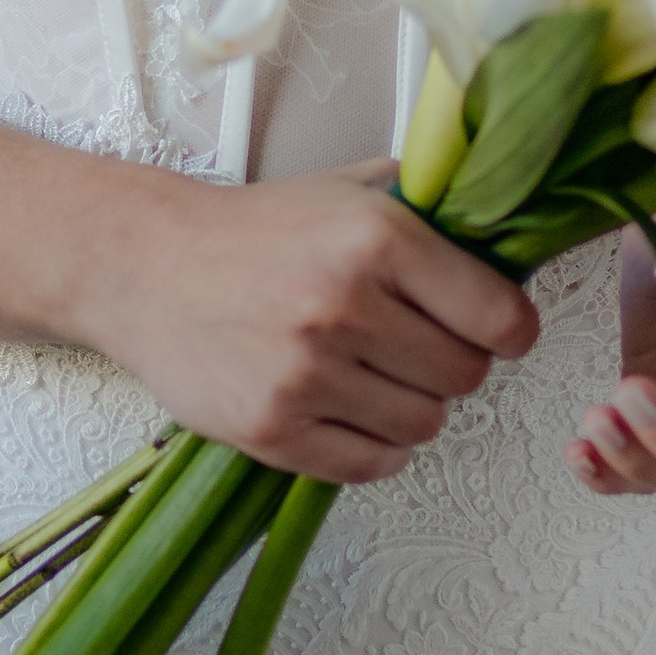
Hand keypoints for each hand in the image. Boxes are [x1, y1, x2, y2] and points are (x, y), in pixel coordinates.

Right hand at [98, 159, 538, 485]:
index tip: (498, 329)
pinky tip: (353, 409)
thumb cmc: (252, 230)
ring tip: (374, 373)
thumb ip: (430, 207)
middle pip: (467, 376)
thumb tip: (508, 230)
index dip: (510, 328)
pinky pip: (371, 465)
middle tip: (418, 344)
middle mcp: (345, 305)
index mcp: (376, 238)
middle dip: (454, 363)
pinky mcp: (272, 428)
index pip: (501, 317)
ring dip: (412, 405)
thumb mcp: (347, 189)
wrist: (145, 265)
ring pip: (424, 425)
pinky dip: (375, 446)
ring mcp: (306, 373)